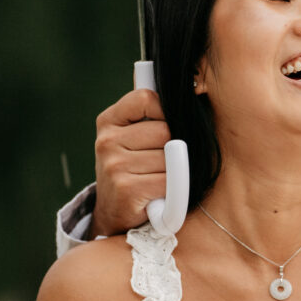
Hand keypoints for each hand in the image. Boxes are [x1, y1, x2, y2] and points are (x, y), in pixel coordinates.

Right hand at [90, 89, 170, 237]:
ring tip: (159, 178)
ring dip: (174, 171)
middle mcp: (107, 141)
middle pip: (165, 131)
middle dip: (172, 147)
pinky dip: (172, 189)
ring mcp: (114, 165)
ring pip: (170, 158)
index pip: (146, 98)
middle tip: (162, 161)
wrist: (115, 211)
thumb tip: (193, 89)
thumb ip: (150, 115)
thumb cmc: (133, 168)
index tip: (168, 125)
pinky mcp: (126, 189)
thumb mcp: (131, 137)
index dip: (165, 110)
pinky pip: (168, 181)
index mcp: (108, 121)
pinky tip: (160, 193)